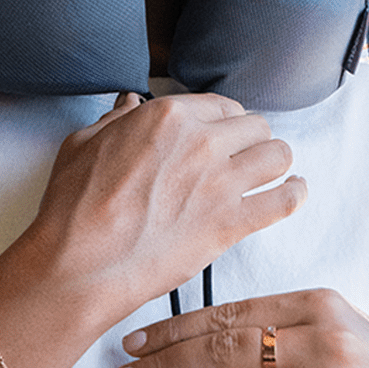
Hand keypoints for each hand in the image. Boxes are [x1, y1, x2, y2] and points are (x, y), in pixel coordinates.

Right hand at [29, 93, 305, 323]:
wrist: (78, 263)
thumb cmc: (73, 205)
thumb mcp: (83, 143)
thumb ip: (115, 119)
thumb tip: (128, 104)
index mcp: (168, 116)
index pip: (221, 104)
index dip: (225, 120)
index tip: (224, 133)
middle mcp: (202, 142)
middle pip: (256, 126)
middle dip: (252, 139)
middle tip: (245, 155)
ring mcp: (221, 183)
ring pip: (278, 156)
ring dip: (275, 163)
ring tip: (271, 173)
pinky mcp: (230, 224)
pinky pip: (283, 201)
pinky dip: (295, 195)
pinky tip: (295, 192)